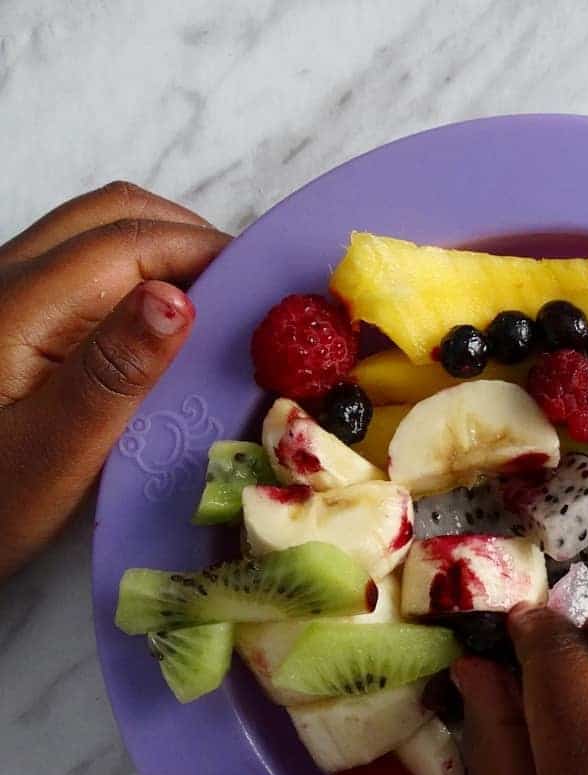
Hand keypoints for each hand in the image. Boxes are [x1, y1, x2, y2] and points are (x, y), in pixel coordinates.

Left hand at [0, 182, 229, 579]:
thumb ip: (114, 373)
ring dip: (164, 254)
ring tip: (217, 314)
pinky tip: (162, 331)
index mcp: (16, 304)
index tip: (269, 291)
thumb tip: (179, 300)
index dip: (208, 251)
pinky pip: (81, 269)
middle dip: (191, 239)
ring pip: (95, 235)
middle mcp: (3, 278)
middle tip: (248, 299)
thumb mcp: (54, 452)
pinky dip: (137, 277)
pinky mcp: (8, 318)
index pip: (130, 241)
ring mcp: (2, 293)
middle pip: (112, 216)